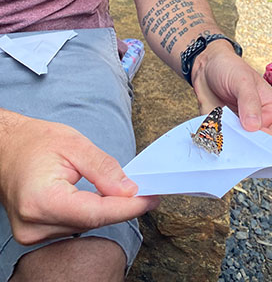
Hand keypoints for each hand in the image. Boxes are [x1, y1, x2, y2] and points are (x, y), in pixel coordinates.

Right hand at [0, 114, 159, 244]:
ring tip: (118, 189)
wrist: (7, 148)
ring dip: (105, 209)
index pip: (95, 213)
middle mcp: (34, 224)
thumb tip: (129, 190)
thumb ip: (104, 169)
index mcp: (42, 200)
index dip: (127, 208)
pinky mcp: (34, 235)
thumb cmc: (35, 142)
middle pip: (91, 221)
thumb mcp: (75, 145)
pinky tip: (97, 198)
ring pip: (84, 226)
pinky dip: (89, 213)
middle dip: (120, 206)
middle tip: (145, 190)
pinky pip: (73, 226)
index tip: (151, 199)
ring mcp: (31, 233)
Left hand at [191, 40, 271, 143]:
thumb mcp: (243, 80)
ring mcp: (239, 130)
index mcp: (271, 111)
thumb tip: (253, 125)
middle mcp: (258, 124)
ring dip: (233, 149)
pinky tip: (212, 137)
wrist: (205, 67)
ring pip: (241, 151)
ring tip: (223, 139)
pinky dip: (218, 145)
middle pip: (261, 149)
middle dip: (251, 150)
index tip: (258, 145)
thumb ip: (249, 101)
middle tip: (239, 144)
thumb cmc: (230, 68)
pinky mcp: (222, 132)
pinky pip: (222, 146)